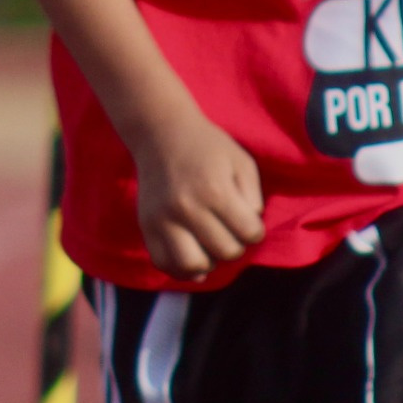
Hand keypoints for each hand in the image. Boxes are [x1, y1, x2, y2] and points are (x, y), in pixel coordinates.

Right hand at [129, 106, 265, 281]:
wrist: (161, 133)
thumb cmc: (209, 148)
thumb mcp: (242, 163)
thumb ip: (254, 199)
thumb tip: (249, 232)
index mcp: (215, 190)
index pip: (249, 234)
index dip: (256, 231)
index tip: (248, 221)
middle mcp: (186, 208)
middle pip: (225, 252)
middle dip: (235, 245)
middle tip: (229, 230)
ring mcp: (162, 219)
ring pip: (192, 266)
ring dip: (209, 262)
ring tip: (211, 246)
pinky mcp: (146, 226)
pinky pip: (163, 263)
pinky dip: (181, 268)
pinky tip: (193, 255)